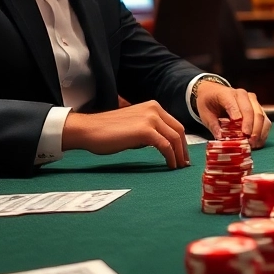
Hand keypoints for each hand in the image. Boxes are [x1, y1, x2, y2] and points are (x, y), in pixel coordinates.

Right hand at [62, 101, 189, 167]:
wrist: (90, 129)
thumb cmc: (108, 131)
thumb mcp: (134, 125)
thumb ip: (149, 130)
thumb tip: (162, 144)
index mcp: (153, 106)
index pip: (175, 124)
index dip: (181, 140)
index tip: (182, 154)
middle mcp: (154, 109)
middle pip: (178, 130)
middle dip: (183, 148)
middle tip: (184, 163)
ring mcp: (151, 119)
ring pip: (174, 138)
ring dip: (179, 154)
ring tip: (178, 167)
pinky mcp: (146, 131)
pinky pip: (165, 146)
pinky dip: (170, 157)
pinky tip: (170, 165)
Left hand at [197, 81, 270, 147]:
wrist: (214, 92)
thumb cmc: (210, 102)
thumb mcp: (205, 113)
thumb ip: (213, 125)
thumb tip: (221, 137)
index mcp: (227, 93)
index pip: (233, 104)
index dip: (238, 117)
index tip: (241, 131)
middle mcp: (243, 95)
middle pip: (251, 110)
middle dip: (252, 127)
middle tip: (248, 141)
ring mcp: (252, 101)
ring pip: (261, 115)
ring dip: (259, 131)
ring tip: (253, 144)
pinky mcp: (258, 109)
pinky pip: (265, 121)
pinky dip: (263, 132)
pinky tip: (258, 142)